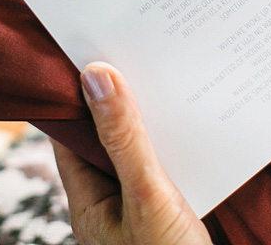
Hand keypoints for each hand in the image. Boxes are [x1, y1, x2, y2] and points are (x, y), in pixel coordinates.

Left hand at [52, 62, 211, 244]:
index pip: (71, 135)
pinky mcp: (171, 214)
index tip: (94, 56)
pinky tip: (198, 127)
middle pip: (107, 139)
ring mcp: (140, 209)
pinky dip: (179, 147)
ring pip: (140, 153)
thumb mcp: (146, 195)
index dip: (79, 95)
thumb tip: (96, 77)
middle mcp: (110, 203)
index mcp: (89, 201)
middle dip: (122, 102)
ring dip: (155, 124)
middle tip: (139, 57)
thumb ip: (123, 139)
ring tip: (173, 83)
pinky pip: (169, 169)